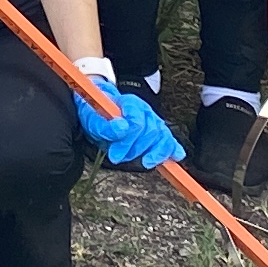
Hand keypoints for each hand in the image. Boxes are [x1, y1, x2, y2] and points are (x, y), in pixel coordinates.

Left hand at [71, 67, 185, 169]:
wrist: (100, 110)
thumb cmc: (98, 114)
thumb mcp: (93, 119)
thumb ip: (105, 125)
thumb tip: (121, 128)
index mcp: (130, 103)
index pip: (136, 122)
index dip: (127, 141)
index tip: (114, 155)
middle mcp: (145, 111)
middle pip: (151, 131)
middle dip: (136, 149)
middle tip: (118, 158)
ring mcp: (154, 121)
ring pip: (163, 137)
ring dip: (153, 153)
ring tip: (142, 163)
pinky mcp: (159, 133)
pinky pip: (170, 141)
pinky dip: (173, 150)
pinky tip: (175, 158)